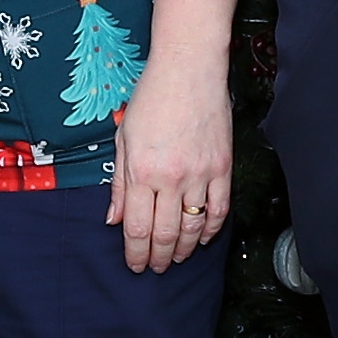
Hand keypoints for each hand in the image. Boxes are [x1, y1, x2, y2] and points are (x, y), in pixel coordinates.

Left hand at [109, 60, 231, 274]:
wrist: (189, 69)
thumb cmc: (151, 98)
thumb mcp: (123, 139)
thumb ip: (119, 183)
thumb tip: (114, 219)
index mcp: (142, 171)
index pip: (137, 228)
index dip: (134, 254)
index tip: (134, 265)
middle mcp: (172, 178)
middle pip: (164, 234)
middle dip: (157, 258)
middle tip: (153, 268)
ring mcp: (201, 174)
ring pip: (193, 228)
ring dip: (183, 249)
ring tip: (175, 258)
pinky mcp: (223, 167)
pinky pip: (219, 210)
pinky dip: (211, 230)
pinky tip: (202, 239)